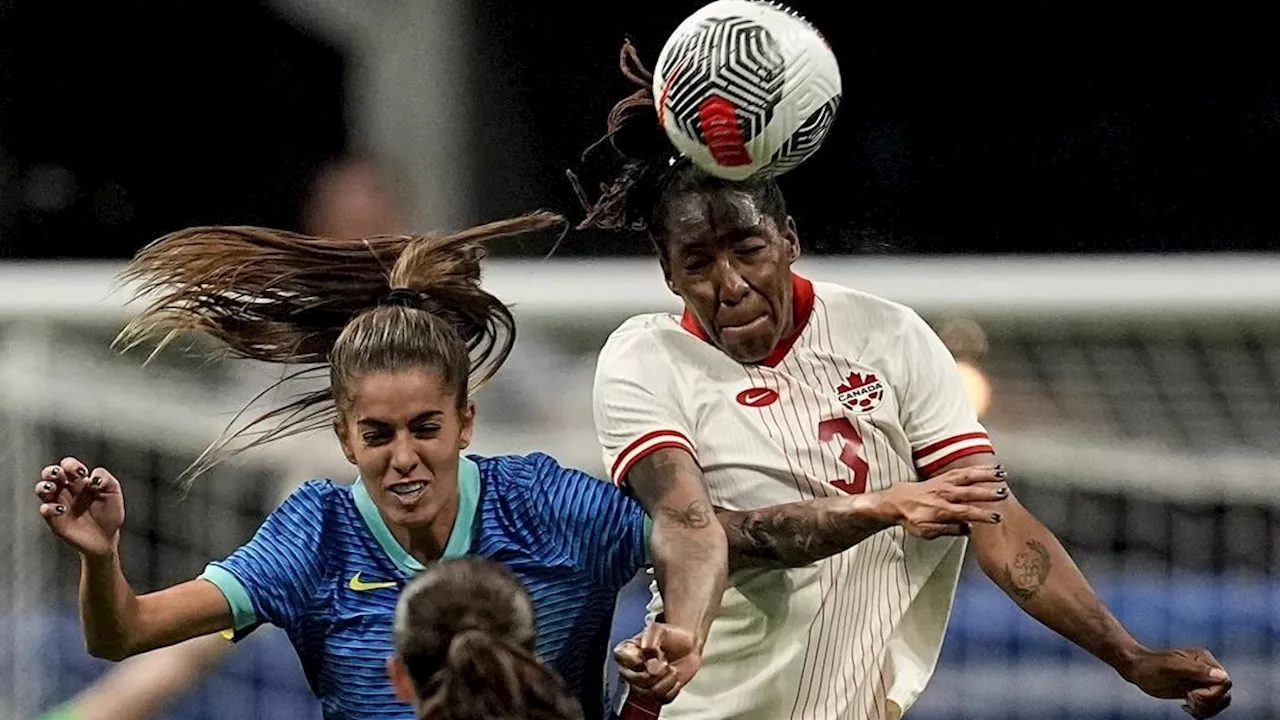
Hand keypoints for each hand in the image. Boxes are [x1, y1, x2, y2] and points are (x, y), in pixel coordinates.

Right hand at [34, 457, 124, 558]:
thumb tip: (93, 476)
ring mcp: (59, 504)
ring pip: (42, 489)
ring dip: (43, 486)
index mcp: (80, 481)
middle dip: (51, 471)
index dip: (71, 465)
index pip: (69, 466)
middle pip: (51, 474)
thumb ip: (106, 479)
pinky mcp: (55, 519)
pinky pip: (44, 509)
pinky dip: (49, 507)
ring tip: (52, 488)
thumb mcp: (113, 492)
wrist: (107, 538)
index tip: (81, 473)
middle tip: (59, 474)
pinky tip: (61, 509)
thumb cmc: (110, 514)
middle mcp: (67, 490)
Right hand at [613, 622, 700, 703]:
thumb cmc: (670, 636)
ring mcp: (643, 685)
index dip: (640, 659)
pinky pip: (662, 699)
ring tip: (672, 670)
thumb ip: (650, 641)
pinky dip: (673, 689)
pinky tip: (674, 679)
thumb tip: (649, 662)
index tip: (654, 652)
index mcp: (626, 652)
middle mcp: (631, 670)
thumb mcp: (658, 630)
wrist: (688, 646)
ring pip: (650, 693)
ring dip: (667, 681)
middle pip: (637, 680)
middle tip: (666, 662)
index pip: (622, 660)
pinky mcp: (656, 694)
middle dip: (657, 671)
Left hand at [872, 465, 1008, 539]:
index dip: (981, 515)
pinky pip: (961, 471)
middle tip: (1003, 493)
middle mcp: (943, 494)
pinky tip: (989, 467)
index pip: (965, 512)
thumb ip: (948, 530)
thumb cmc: (911, 518)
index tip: (996, 517)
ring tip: (1001, 473)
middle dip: (987, 493)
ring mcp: (943, 483)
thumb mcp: (926, 532)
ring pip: (967, 477)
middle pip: (968, 492)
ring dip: (984, 475)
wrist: (895, 501)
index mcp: (940, 510)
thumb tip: (968, 529)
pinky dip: (976, 468)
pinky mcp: (943, 477)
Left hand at [1120, 647, 1231, 717]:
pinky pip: (1209, 706)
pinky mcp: (1196, 690)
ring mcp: (1201, 681)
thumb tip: (1222, 676)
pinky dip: (1201, 712)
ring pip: (1219, 702)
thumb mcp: (1172, 667)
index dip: (1212, 694)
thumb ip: (1196, 670)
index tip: (1192, 694)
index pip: (1224, 682)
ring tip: (1187, 704)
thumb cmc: (1150, 666)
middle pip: (1224, 694)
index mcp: (1204, 660)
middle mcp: (1206, 670)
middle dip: (1208, 703)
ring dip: (1205, 709)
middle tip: (1188, 699)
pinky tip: (1186, 707)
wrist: (1137, 669)